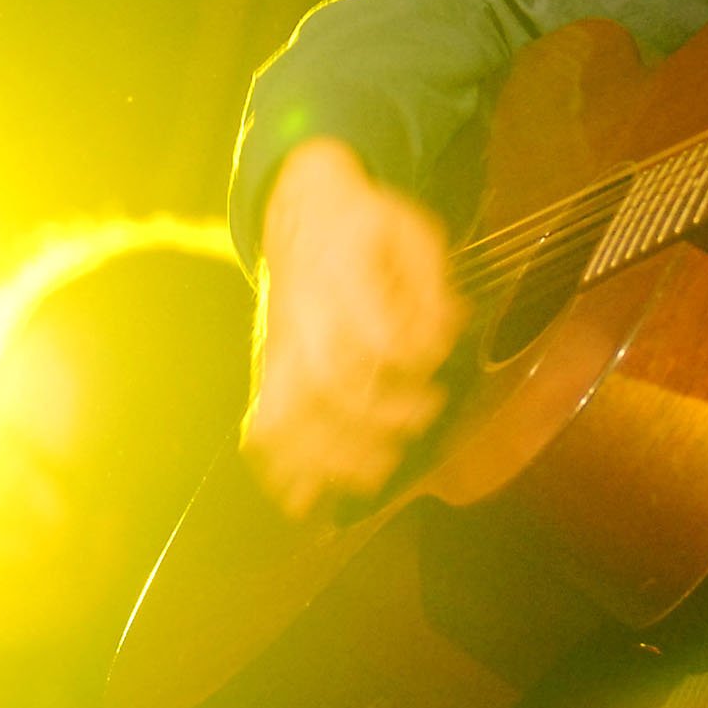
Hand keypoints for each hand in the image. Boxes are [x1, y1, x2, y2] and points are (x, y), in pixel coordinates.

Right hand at [239, 138, 467, 517]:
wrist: (299, 207)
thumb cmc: (366, 222)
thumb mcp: (410, 227)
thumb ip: (431, 281)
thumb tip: (446, 332)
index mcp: (338, 271)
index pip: (367, 329)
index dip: (405, 357)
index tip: (434, 362)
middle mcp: (302, 314)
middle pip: (327, 379)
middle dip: (377, 413)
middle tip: (426, 413)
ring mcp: (279, 344)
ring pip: (287, 412)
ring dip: (330, 456)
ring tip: (376, 474)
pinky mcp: (268, 368)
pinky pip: (260, 424)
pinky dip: (280, 468)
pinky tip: (307, 500)